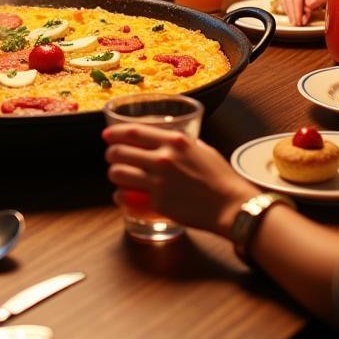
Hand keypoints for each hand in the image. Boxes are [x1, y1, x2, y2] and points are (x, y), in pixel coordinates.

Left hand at [103, 125, 255, 235]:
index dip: (115, 133)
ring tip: (117, 175)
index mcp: (174, 141)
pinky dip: (120, 196)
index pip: (134, 132)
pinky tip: (122, 196)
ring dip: (113, 173)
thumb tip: (169, 143)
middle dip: (111, 153)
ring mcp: (159, 181)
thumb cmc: (220, 177)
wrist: (231, 206)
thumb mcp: (201, 150)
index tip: (107, 135)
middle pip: (121, 151)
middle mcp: (163, 158)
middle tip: (111, 156)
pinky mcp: (158, 202)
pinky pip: (127, 196)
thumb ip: (182, 145)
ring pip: (119, 173)